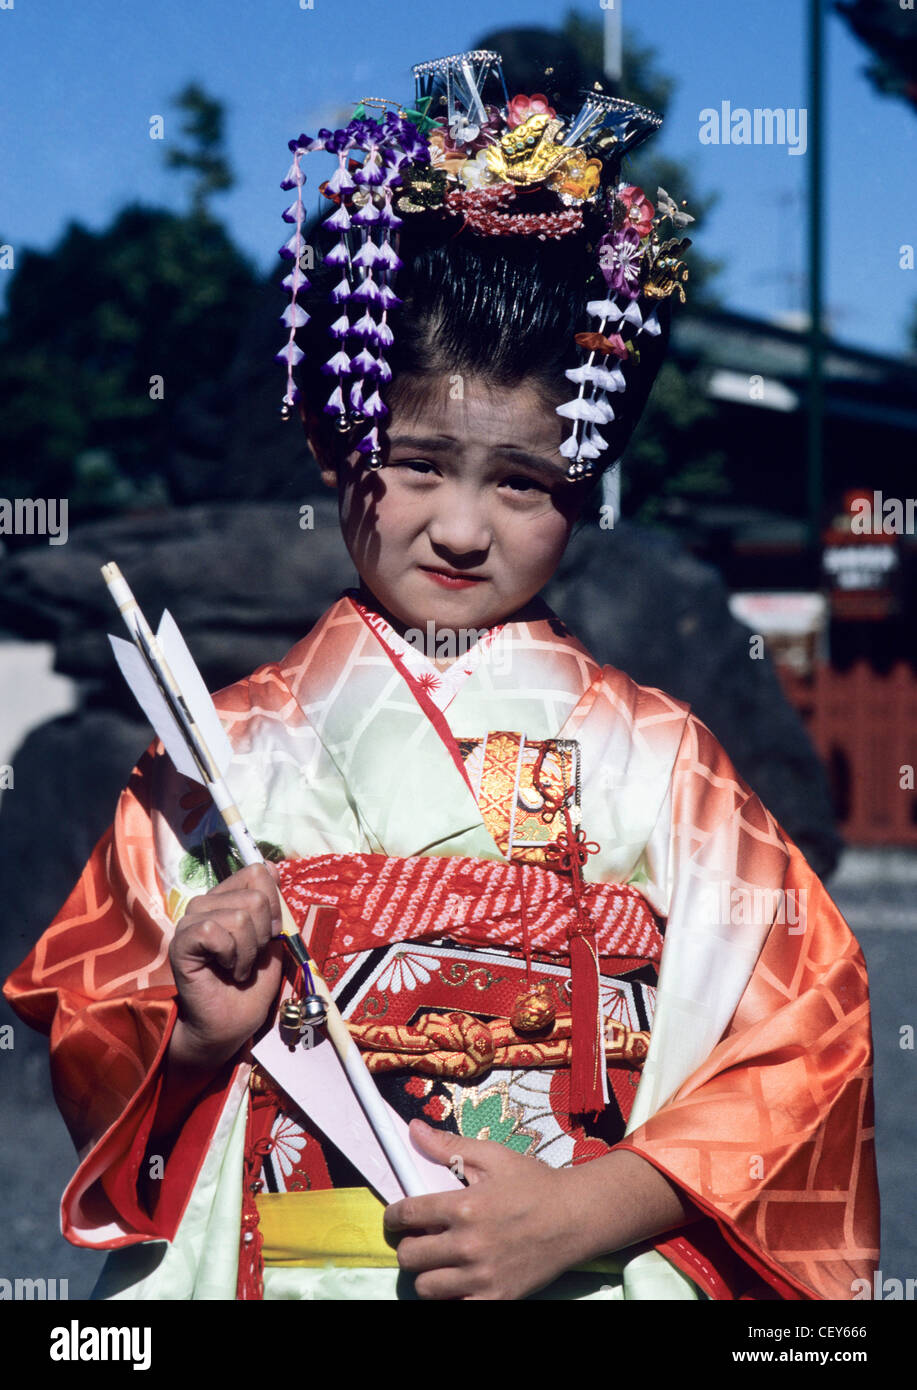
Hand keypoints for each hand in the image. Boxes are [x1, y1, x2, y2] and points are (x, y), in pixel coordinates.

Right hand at [168, 862, 284, 1069]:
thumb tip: (270, 865)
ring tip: (236, 968)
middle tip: (249, 959)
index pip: (257, 873)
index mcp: (227, 899)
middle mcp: (206, 904)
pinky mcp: (181, 942)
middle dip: (263, 935)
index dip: (274, 906)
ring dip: (248, 952)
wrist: (228, 1026)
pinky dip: (229, 955)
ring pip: (239, 916)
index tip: (268, 936)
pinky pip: (213, 931)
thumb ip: (271, 906)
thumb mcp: (271, 941)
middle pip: (255, 897)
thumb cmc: (249, 988)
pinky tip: (224, 970)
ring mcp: (190, 921)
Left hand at [383, 1120, 588, 1299]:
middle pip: (409, 1256)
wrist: (576, 1217)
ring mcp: (482, 1277)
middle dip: (408, 1245)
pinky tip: (460, 1279)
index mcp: (464, 1207)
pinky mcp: (497, 1299)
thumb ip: (449, 1146)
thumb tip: (414, 1129)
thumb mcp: (493, 1157)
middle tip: (421, 1238)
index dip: (393, 1216)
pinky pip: (455, 1307)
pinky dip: (451, 1295)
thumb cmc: (534, 1184)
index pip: (407, 1215)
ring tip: (439, 1261)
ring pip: (426, 1288)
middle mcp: (468, 1245)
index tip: (395, 1217)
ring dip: (426, 1273)